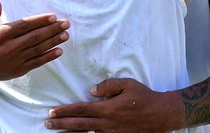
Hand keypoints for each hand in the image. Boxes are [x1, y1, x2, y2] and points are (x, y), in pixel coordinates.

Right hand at [0, 0, 69, 83]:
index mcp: (0, 34)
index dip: (40, 21)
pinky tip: (58, 50)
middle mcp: (8, 47)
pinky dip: (48, 57)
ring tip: (65, 35)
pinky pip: (36, 62)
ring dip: (53, 42)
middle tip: (66, 24)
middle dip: (52, 30)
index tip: (54, 17)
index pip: (24, 25)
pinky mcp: (17, 70)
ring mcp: (14, 60)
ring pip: (38, 49)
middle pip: (35, 37)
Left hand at [45, 78, 182, 131]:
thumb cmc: (144, 97)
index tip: (52, 112)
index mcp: (107, 109)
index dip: (65, 111)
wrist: (162, 115)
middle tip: (47, 124)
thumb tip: (91, 90)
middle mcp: (107, 124)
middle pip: (79, 125)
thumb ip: (108, 86)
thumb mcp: (127, 84)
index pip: (81, 109)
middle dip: (61, 124)